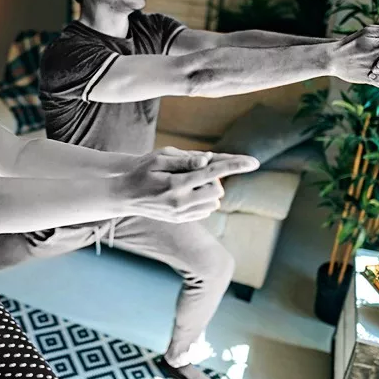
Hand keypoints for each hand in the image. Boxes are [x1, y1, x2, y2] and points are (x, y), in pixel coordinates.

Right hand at [117, 146, 259, 222]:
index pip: (211, 173)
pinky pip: (205, 211)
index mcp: (175, 184)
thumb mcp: (159, 158)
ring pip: (214, 203)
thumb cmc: (141, 170)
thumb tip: (207, 161)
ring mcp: (180, 214)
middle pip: (217, 190)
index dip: (235, 166)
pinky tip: (188, 193)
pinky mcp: (181, 220)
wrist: (124, 194)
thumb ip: (184, 160)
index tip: (254, 162)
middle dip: (214, 179)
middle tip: (197, 171)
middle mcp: (180, 202)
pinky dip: (204, 200)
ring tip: (190, 182)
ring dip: (210, 190)